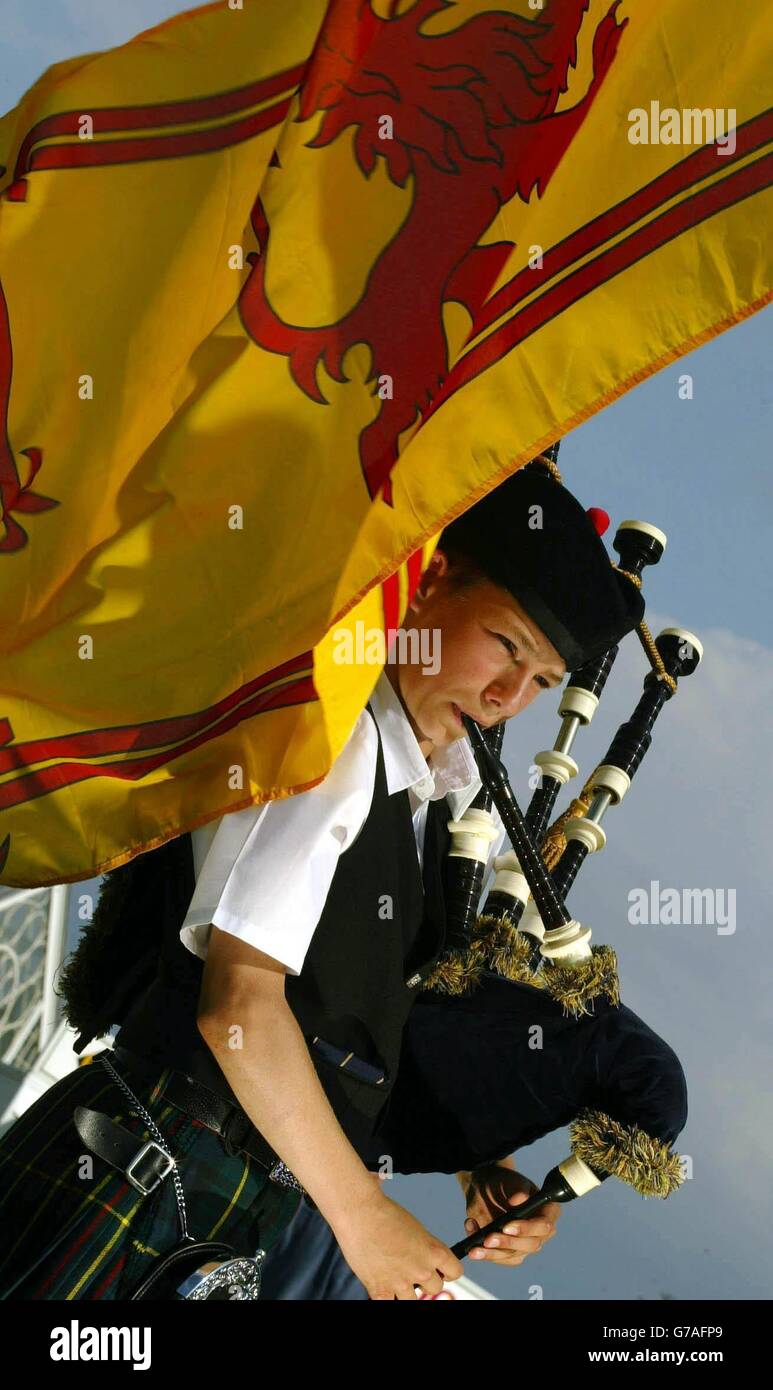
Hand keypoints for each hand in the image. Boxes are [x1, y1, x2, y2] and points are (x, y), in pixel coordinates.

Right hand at [333, 1186, 462, 1299]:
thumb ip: (424, 1248)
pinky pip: (389, 1303)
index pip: (455, 1272)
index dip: (448, 1270)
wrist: (360, 1213)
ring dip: (406, 1289)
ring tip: (395, 1273)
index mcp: (433, 1251)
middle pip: (436, 1287)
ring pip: (413, 1299)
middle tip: (412, 1268)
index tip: (441, 1269)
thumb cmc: (384, 1214)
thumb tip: (425, 1261)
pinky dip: (385, 1294)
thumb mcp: (414, 1228)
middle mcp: (421, 1270)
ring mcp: (401, 1282)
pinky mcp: (380, 1290)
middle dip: (426, 1279)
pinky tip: (381, 1281)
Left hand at [462, 1164, 559, 1266]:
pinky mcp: (511, 1253)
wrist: (489, 1189)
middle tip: (488, 1239)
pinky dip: (484, 1253)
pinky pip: (498, 1258)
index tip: (507, 1226)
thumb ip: (517, 1189)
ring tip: (474, 1248)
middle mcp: (540, 1232)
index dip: (527, 1229)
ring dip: (492, 1253)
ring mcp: (526, 1244)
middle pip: (530, 1245)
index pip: (543, 1226)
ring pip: (513, 1256)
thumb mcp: (512, 1181)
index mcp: (548, 1212)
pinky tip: (471, 1245)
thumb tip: (519, 1199)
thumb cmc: (505, 1183)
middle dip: (507, 1243)